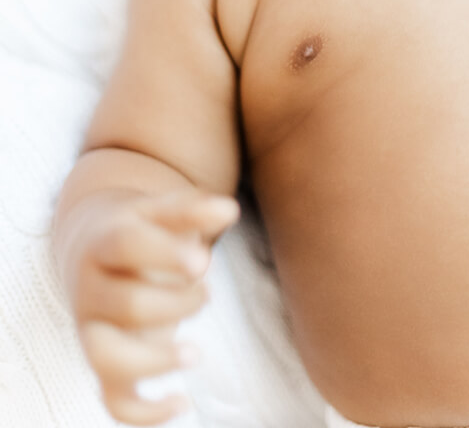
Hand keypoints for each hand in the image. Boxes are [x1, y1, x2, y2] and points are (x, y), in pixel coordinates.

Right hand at [69, 187, 239, 424]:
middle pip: (129, 306)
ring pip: (108, 358)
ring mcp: (93, 330)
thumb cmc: (143, 228)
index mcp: (104, 241)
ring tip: (197, 353)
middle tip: (206, 290)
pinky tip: (182, 401)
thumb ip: (194, 209)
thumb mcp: (163, 210)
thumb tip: (230, 210)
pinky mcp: (104, 363)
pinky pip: (114, 401)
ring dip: (156, 361)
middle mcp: (90, 289)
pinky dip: (145, 413)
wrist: (96, 245)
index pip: (125, 245)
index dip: (164, 254)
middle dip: (178, 303)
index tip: (204, 260)